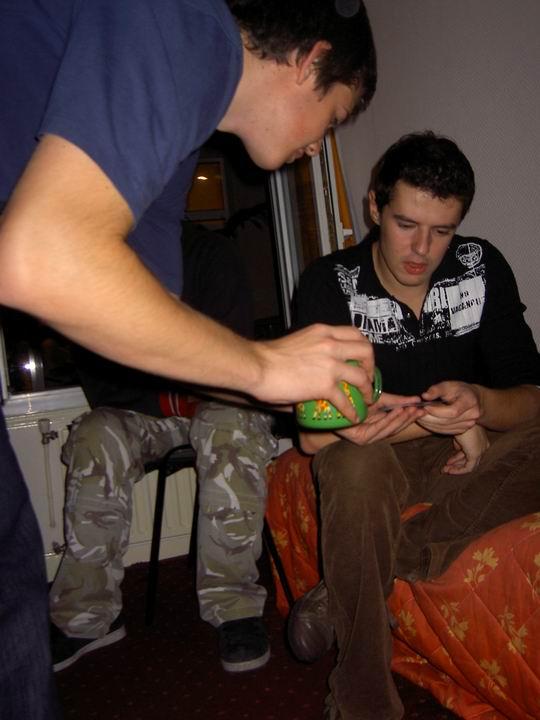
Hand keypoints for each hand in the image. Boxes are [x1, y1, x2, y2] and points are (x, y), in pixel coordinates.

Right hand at [255, 324, 374, 421]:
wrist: (257, 366)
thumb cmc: (268, 356)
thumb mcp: (297, 344)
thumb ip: (312, 353)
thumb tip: (315, 371)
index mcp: (323, 332)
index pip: (354, 333)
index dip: (362, 347)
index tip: (360, 359)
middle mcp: (331, 344)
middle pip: (366, 350)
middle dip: (371, 366)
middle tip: (366, 378)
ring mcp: (330, 364)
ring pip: (362, 376)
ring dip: (367, 389)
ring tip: (366, 399)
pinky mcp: (325, 385)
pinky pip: (346, 399)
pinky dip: (352, 410)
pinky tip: (352, 417)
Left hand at [335, 394, 424, 444]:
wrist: (335, 404)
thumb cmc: (355, 401)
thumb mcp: (380, 399)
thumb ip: (397, 400)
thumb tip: (417, 399)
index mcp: (380, 427)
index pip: (399, 423)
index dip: (411, 416)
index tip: (424, 409)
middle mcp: (375, 434)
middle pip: (396, 427)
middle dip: (409, 419)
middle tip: (420, 410)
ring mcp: (368, 438)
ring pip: (389, 429)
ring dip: (401, 419)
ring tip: (410, 410)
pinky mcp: (361, 439)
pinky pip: (378, 428)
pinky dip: (389, 420)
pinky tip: (397, 412)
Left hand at [417, 380, 480, 434]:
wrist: (471, 398)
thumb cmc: (457, 390)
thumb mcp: (448, 385)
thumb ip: (436, 390)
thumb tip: (424, 396)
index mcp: (469, 401)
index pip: (452, 411)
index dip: (437, 411)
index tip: (424, 407)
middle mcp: (472, 415)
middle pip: (447, 421)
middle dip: (430, 418)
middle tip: (416, 414)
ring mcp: (468, 424)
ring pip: (445, 428)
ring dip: (429, 424)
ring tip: (418, 417)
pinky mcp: (462, 429)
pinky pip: (445, 431)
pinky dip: (433, 428)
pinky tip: (425, 422)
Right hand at [441, 424, 489, 473]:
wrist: (459, 417)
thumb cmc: (456, 420)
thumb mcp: (457, 431)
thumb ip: (459, 441)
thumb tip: (457, 448)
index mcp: (480, 438)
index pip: (469, 452)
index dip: (458, 458)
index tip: (448, 461)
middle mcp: (483, 445)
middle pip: (469, 458)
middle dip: (456, 464)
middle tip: (445, 468)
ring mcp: (481, 450)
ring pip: (470, 465)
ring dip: (456, 468)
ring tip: (445, 470)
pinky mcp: (476, 453)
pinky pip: (469, 467)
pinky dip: (459, 470)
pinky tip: (450, 470)